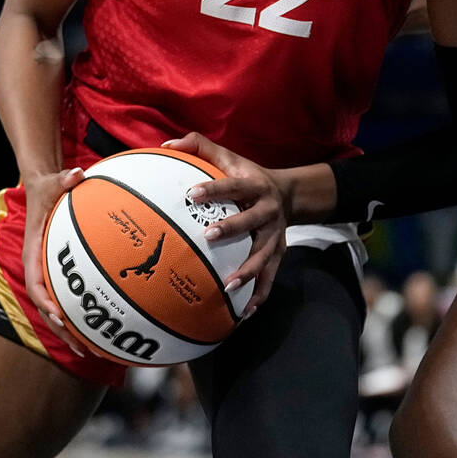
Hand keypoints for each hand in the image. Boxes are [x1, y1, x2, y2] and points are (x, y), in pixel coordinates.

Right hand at [23, 167, 88, 357]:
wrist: (43, 186)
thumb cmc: (49, 186)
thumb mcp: (54, 181)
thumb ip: (64, 179)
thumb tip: (75, 173)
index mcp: (35, 251)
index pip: (35, 283)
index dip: (46, 302)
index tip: (59, 318)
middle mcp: (40, 266)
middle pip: (47, 306)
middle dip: (62, 329)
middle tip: (82, 349)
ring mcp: (51, 271)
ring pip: (59, 306)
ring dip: (72, 329)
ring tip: (93, 351)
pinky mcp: (62, 270)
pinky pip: (71, 294)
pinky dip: (83, 310)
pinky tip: (105, 323)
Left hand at [163, 132, 288, 316]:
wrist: (290, 193)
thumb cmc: (248, 176)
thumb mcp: (230, 158)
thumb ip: (201, 147)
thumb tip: (166, 145)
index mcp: (255, 185)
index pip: (234, 185)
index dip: (214, 189)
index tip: (192, 194)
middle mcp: (268, 210)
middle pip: (253, 220)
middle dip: (233, 228)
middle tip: (208, 236)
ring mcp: (276, 234)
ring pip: (265, 253)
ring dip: (248, 270)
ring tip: (228, 286)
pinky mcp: (279, 253)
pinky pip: (271, 277)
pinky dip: (259, 294)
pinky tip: (244, 312)